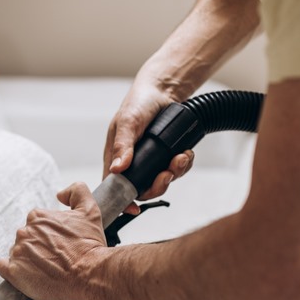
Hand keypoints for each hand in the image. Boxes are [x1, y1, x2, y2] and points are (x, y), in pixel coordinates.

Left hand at [0, 182, 111, 299]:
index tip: (59, 245)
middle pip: (26, 239)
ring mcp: (17, 252)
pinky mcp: (14, 272)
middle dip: (38, 248)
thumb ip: (76, 191)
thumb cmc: (90, 247)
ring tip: (47, 270)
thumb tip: (60, 195)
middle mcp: (23, 232)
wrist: (91, 275)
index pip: (35, 224)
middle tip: (55, 259)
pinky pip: (4, 268)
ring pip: (17, 254)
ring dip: (28, 260)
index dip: (48, 236)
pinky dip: (13, 270)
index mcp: (37, 217)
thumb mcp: (90, 211)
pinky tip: (27, 275)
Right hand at [106, 79, 194, 213]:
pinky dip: (183, 164)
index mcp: (116, 158)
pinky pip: (176, 170)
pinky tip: (185, 152)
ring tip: (181, 157)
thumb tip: (117, 169)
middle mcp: (133, 164)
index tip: (134, 209)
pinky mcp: (166, 157)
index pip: (114, 188)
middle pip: (142, 190)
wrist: (163, 90)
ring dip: (174, 173)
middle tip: (166, 174)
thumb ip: (122, 145)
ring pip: (162, 182)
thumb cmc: (138, 103)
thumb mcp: (128, 122)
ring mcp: (151, 162)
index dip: (123, 202)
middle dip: (157, 186)